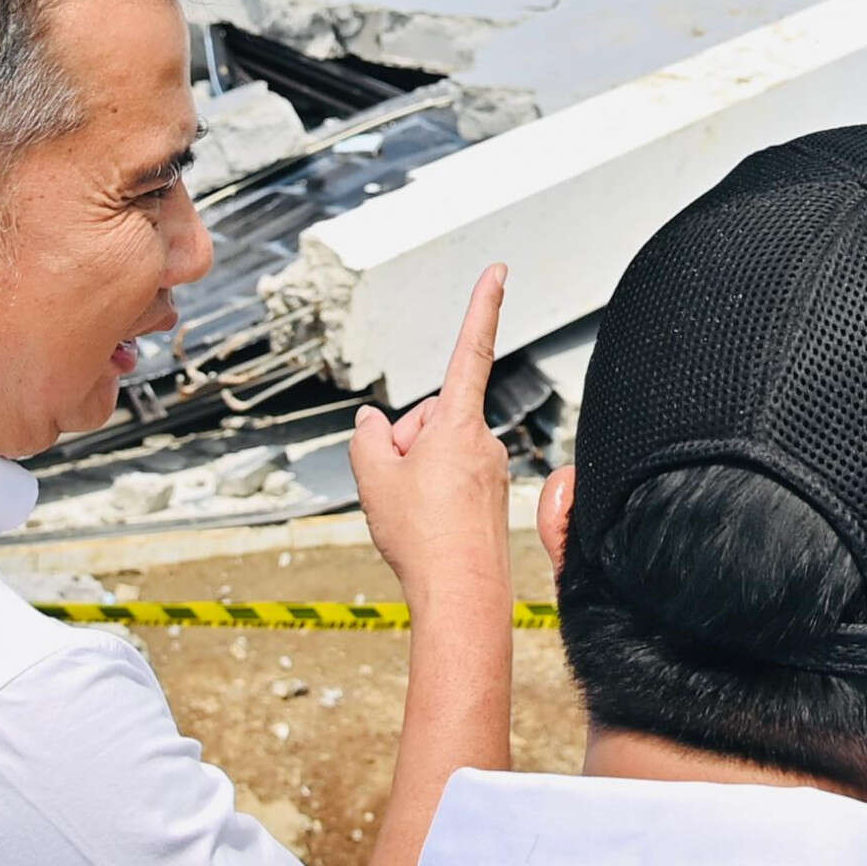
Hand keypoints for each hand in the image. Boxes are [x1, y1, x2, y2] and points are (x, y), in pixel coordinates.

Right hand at [349, 266, 516, 618]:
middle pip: (430, 419)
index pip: (471, 350)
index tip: (499, 271)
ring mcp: (491, 468)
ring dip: (418, 471)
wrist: (461, 594)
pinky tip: (427, 525)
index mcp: (457, 422)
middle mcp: (482, 439)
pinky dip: (434, 493)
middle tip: (397, 485)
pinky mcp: (493, 495)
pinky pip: (452, 478)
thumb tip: (374, 426)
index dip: (483, 306)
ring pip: (439, 452)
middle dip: (407, 442)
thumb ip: (367, 440)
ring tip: (413, 512)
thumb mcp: (374, 479)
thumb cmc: (423, 537)